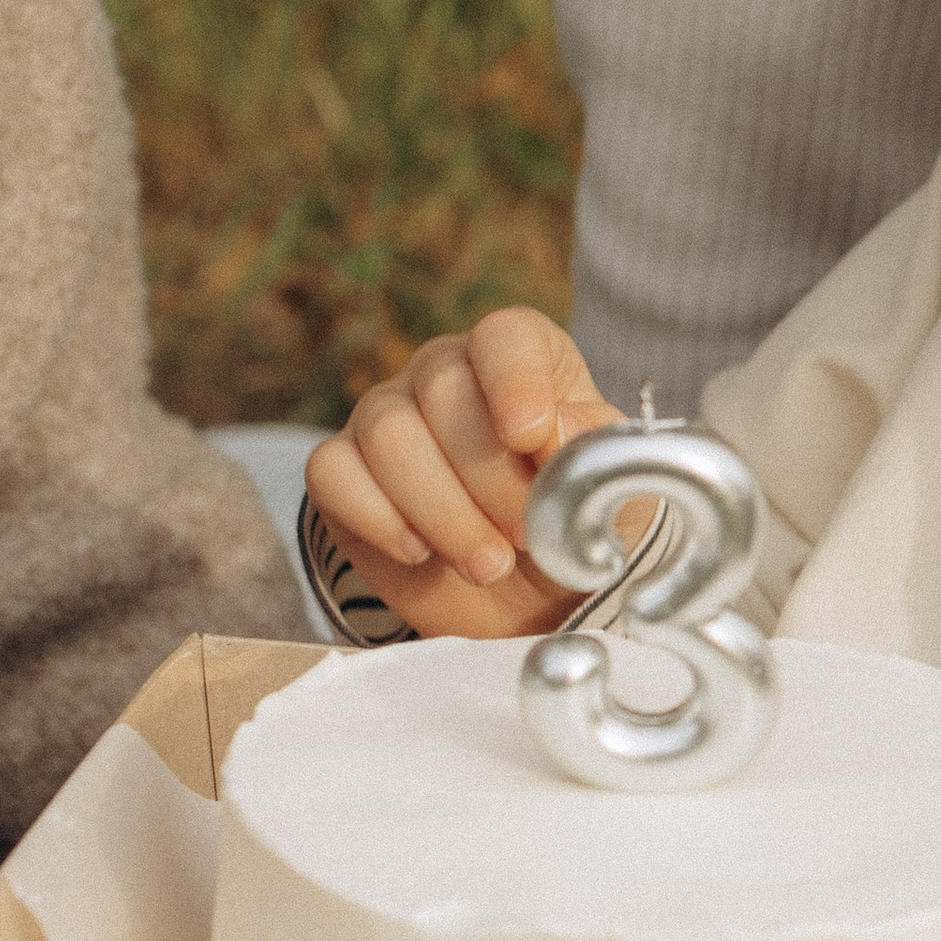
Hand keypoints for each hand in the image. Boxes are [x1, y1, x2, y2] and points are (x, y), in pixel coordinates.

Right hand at [302, 310, 620, 641]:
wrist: (528, 603)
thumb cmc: (573, 528)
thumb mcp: (609, 491)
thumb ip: (594, 452)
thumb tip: (558, 428)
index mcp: (521, 358)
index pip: (506, 337)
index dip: (515, 381)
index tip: (530, 437)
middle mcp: (445, 373)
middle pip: (442, 390)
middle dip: (488, 477)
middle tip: (525, 536)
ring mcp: (385, 417)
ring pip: (387, 435)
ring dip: (443, 512)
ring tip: (489, 565)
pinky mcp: (341, 472)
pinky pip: (331, 473)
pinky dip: (377, 519)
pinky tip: (421, 554)